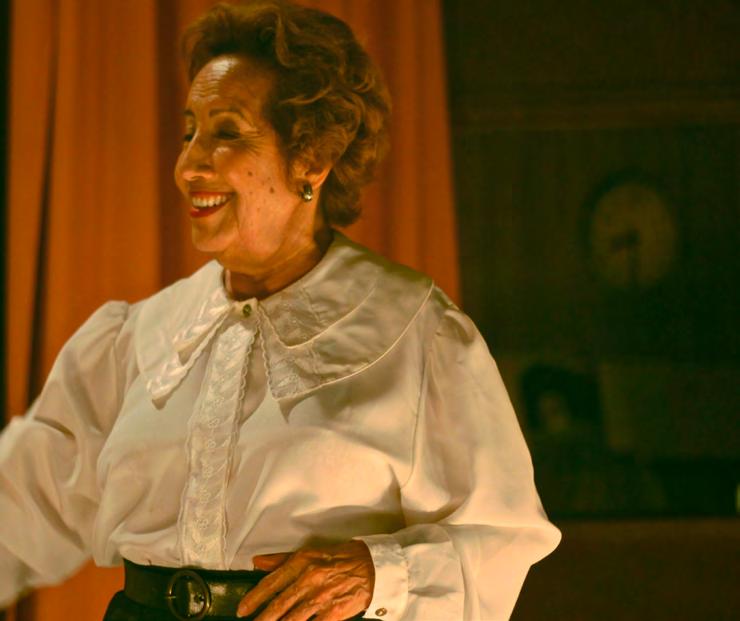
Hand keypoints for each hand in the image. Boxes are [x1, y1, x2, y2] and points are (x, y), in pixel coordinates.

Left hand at [236, 540, 374, 620]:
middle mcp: (309, 578)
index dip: (254, 598)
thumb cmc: (340, 558)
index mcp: (301, 562)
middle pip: (279, 604)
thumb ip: (282, 559)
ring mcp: (321, 597)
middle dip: (262, 619)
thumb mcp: (310, 553)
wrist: (372, 566)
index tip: (242, 609)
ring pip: (292, 619)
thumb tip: (257, 562)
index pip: (271, 582)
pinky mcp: (334, 612)